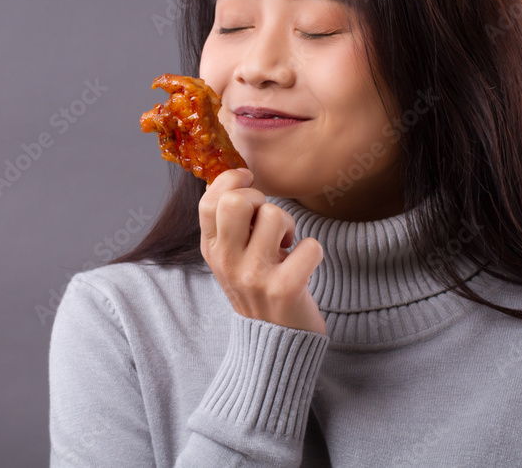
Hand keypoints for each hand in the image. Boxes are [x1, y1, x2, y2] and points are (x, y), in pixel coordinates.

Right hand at [198, 168, 326, 334]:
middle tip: (267, 220)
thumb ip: (229, 223)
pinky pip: (309, 245)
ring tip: (285, 247)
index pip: (209, 200)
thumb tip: (234, 176)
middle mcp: (227, 262)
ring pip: (275, 216)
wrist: (273, 345)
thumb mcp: (230, 258)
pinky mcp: (284, 289)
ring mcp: (254, 277)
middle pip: (238, 201)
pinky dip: (312, 251)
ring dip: (289, 226)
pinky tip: (302, 266)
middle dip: (261, 199)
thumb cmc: (257, 289)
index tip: (248, 180)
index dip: (231, 180)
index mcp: (211, 249)